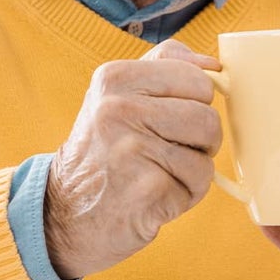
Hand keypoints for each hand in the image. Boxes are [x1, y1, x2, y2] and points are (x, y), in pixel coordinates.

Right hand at [44, 40, 221, 279]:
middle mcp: (119, 109)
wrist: (66, 215)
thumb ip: (165, 66)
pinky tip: (154, 195)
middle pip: (208, 118)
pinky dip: (185, 194)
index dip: (197, 102)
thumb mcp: (118, 94)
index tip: (171, 116)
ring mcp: (133, 149)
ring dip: (194, 169)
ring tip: (158, 172)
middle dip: (201, 139)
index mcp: (115, 78)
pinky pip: (198, 184)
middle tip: (168, 150)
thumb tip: (213, 64)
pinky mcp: (148, 188)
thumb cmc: (105, 150)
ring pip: (207, 153)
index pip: (198, 79)